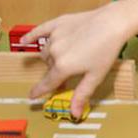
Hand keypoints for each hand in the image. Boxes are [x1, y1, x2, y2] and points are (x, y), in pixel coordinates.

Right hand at [21, 0, 137, 117]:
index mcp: (62, 67)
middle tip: (69, 72)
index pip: (48, 83)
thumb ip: (82, 94)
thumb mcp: (96, 76)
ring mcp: (54, 36)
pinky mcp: (58, 23)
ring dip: (52, 57)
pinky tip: (24, 41)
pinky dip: (31, 36)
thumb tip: (74, 114)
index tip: (32, 96)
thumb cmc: (107, 50)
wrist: (113, 23)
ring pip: (46, 51)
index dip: (39, 91)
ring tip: (66, 56)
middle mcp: (54, 52)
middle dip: (56, 71)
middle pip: (50, 66)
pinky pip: (39, 31)